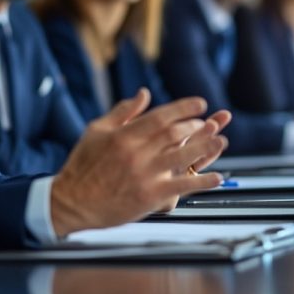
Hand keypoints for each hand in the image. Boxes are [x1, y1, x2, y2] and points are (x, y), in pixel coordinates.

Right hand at [50, 89, 227, 236]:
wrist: (72, 201)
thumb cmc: (83, 165)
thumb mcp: (97, 131)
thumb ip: (123, 111)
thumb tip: (145, 93)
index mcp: (123, 135)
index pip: (160, 116)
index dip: (183, 108)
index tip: (200, 104)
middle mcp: (135, 153)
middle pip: (174, 134)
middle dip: (195, 126)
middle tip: (208, 124)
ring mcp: (144, 175)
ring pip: (182, 156)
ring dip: (205, 148)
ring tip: (221, 141)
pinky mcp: (149, 196)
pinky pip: (181, 186)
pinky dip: (201, 181)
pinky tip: (217, 177)